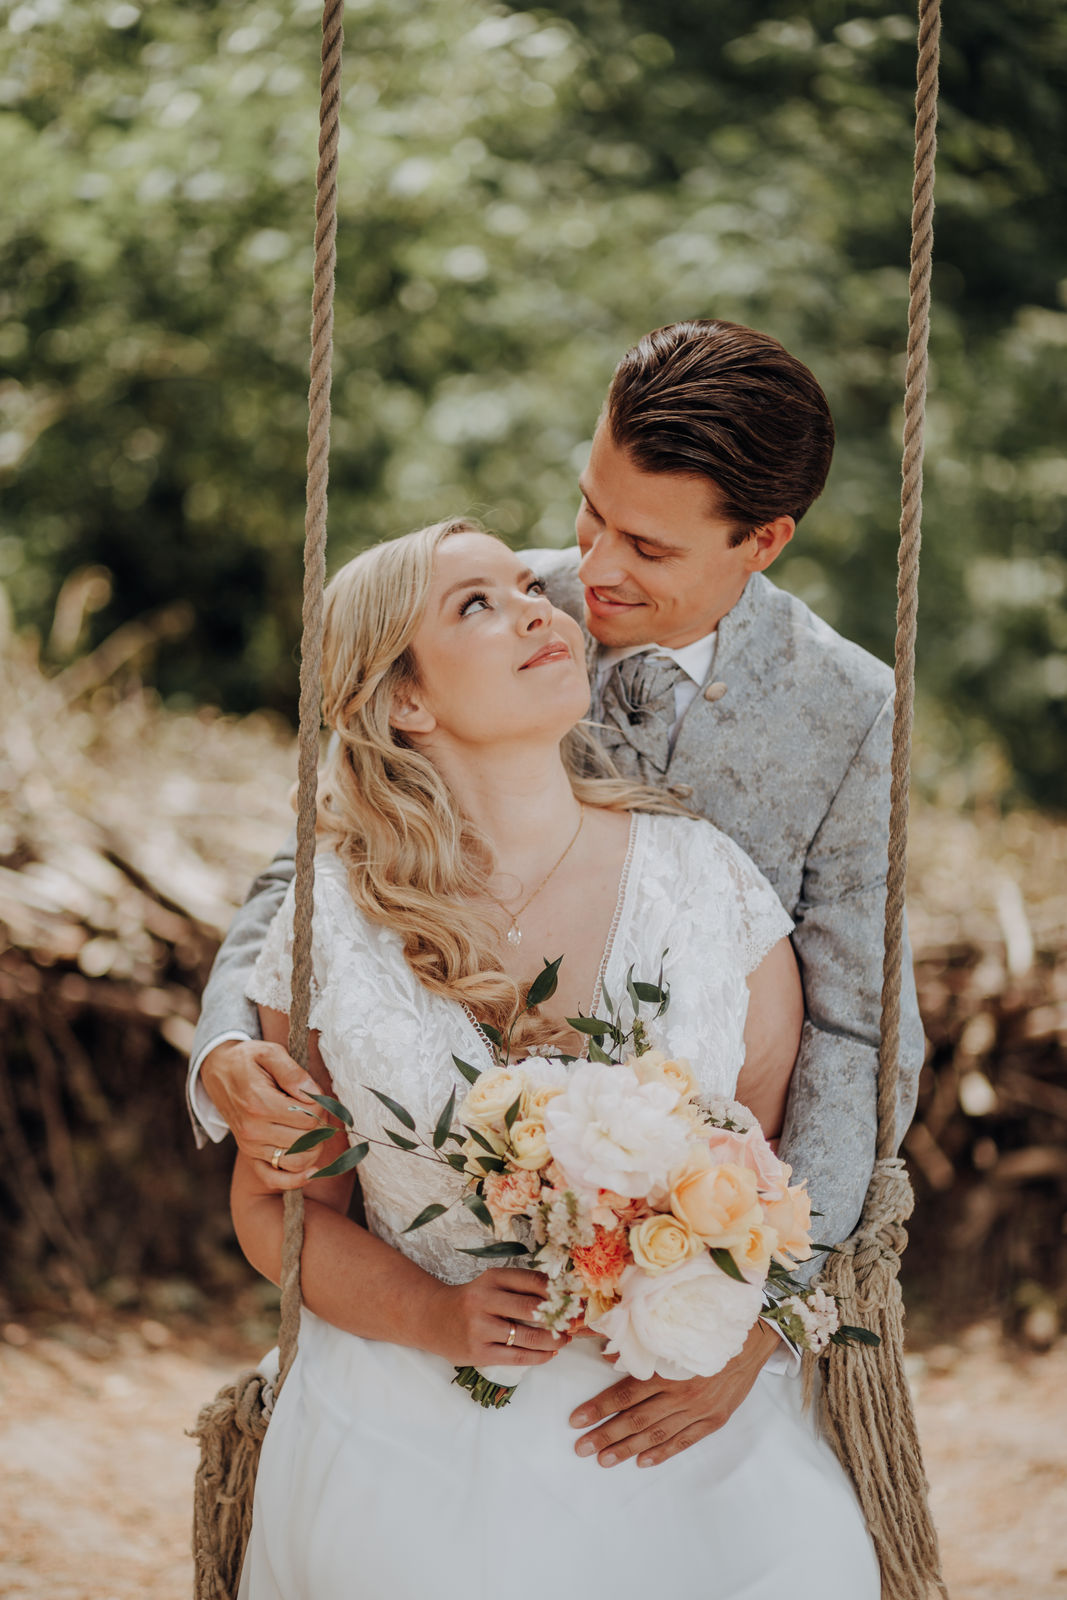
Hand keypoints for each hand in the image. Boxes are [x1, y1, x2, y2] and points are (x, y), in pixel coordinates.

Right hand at [200, 1038, 323, 1190]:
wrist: (218, 1071)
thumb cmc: (248, 1060)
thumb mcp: (269, 1052)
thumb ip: (293, 1072)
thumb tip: (312, 1094)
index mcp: (259, 1103)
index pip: (309, 1118)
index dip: (321, 1106)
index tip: (315, 1095)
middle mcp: (253, 1130)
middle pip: (307, 1140)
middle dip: (320, 1125)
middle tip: (316, 1110)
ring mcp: (250, 1145)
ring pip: (297, 1161)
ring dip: (314, 1148)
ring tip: (313, 1130)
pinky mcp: (250, 1155)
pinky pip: (275, 1178)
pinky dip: (296, 1178)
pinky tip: (312, 1169)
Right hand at [423, 1269, 567, 1368]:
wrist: (432, 1318)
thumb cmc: (471, 1300)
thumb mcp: (491, 1283)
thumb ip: (521, 1286)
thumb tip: (562, 1295)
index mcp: (492, 1278)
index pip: (534, 1281)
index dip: (559, 1291)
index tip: (575, 1299)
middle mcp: (484, 1300)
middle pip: (534, 1309)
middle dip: (560, 1317)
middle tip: (576, 1322)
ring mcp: (480, 1328)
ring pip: (528, 1336)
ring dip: (554, 1340)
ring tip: (565, 1339)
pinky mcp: (478, 1352)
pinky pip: (517, 1356)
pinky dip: (539, 1356)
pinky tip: (549, 1354)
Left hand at [568, 1320, 779, 1467]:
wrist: (752, 1339)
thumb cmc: (707, 1331)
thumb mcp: (673, 1332)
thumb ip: (641, 1349)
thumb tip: (607, 1358)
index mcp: (667, 1369)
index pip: (625, 1393)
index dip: (599, 1407)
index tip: (575, 1420)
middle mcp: (680, 1393)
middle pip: (635, 1418)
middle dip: (606, 1435)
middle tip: (581, 1448)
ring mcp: (698, 1410)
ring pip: (656, 1434)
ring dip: (628, 1448)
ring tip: (603, 1460)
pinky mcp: (714, 1420)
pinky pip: (684, 1441)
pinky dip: (662, 1453)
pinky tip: (642, 1461)